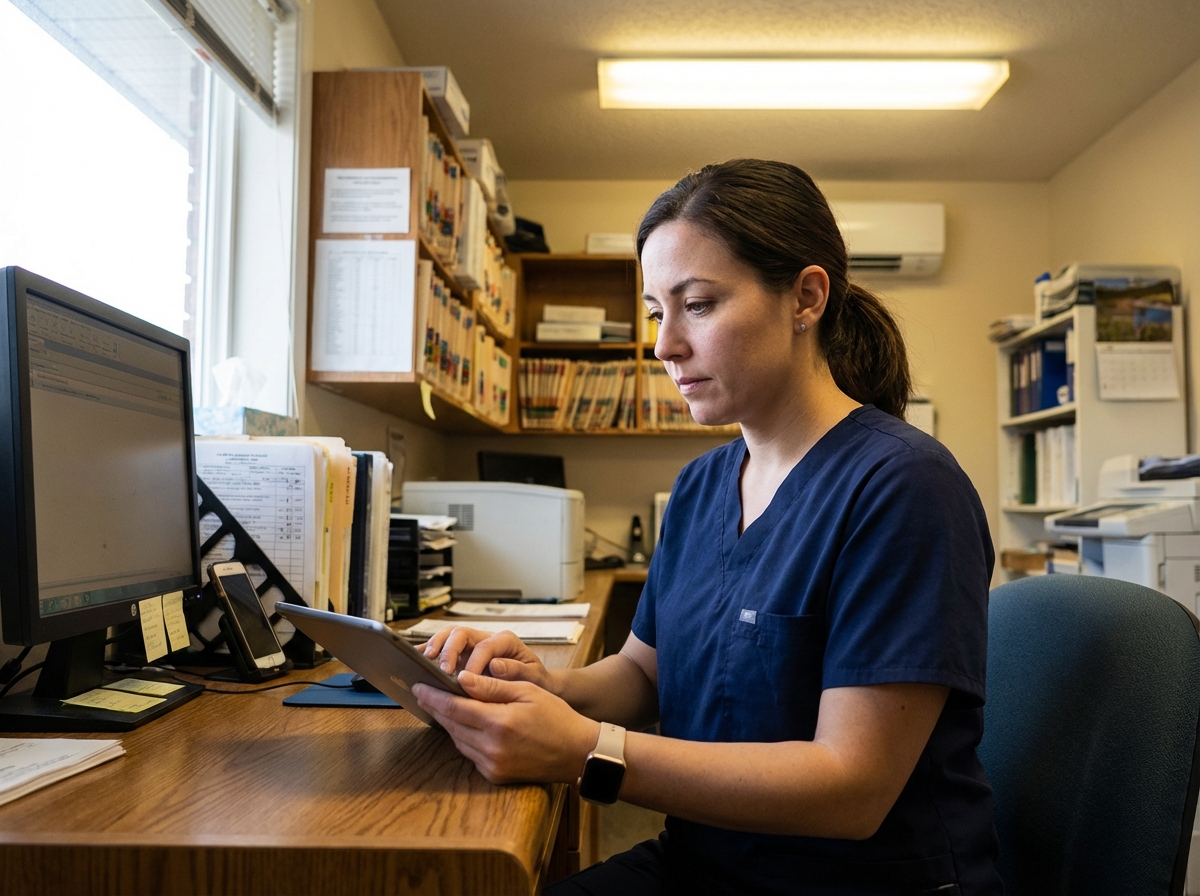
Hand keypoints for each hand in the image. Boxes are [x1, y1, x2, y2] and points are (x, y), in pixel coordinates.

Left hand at [414, 671, 598, 784]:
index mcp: (499, 723)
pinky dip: (463, 738)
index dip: (434, 696)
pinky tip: (463, 725)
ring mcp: (492, 765)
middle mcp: (492, 748)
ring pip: (457, 740)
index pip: (454, 707)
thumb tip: (462, 679)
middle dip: (436, 707)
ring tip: (441, 705)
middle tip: (423, 692)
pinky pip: (470, 754)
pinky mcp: (495, 775)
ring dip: (448, 723)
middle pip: (451, 724)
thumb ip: (493, 686)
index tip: (419, 686)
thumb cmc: (557, 717)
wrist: (577, 753)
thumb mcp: (528, 692)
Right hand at [421, 626, 555, 692]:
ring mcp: (471, 645)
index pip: (484, 646)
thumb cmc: (536, 680)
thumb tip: (495, 665)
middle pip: (461, 633)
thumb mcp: (534, 677)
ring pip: (448, 636)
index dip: (473, 662)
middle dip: (448, 650)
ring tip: (424, 661)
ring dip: (434, 647)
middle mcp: (485, 638)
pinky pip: (441, 648)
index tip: (465, 681)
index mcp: (504, 641)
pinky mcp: (461, 655)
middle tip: (441, 670)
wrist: (537, 684)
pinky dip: (428, 651)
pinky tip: (416, 660)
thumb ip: (517, 670)